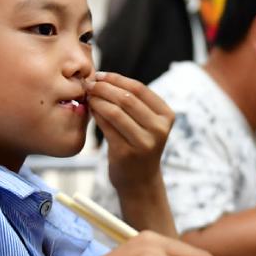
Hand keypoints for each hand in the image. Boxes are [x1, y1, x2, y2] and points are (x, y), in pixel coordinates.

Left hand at [87, 72, 173, 188]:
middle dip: (104, 87)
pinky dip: (96, 114)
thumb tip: (104, 78)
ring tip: (88, 96)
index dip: (117, 79)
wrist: (140, 180)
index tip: (101, 75)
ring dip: (98, 100)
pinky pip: (106, 126)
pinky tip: (90, 110)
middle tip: (89, 84)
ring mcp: (143, 142)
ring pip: (115, 111)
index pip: (140, 89)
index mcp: (167, 116)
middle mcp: (159, 129)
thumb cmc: (140, 145)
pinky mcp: (126, 153)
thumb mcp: (148, 124)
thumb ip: (135, 103)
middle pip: (127, 98)